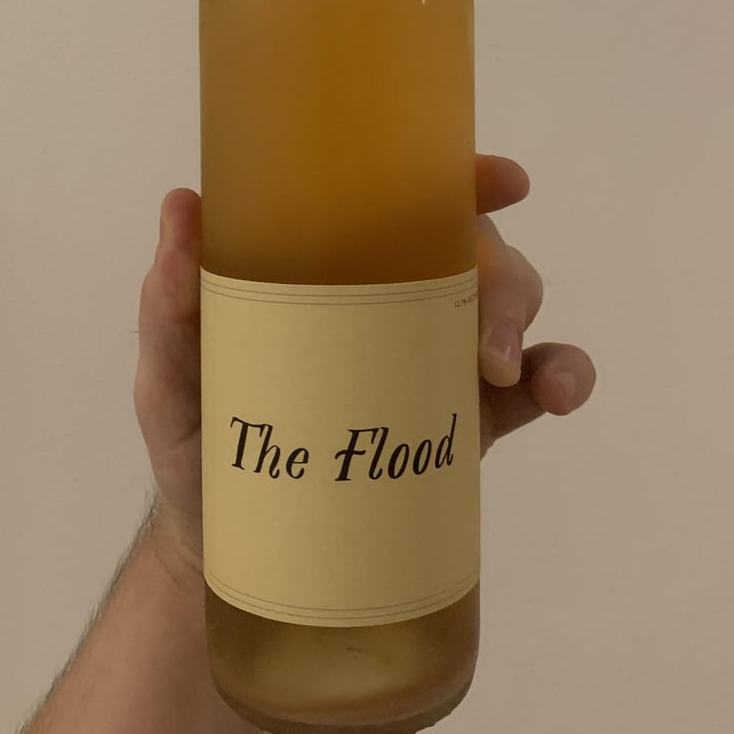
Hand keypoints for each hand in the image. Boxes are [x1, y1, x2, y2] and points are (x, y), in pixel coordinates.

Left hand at [135, 155, 595, 586]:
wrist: (228, 551)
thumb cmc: (200, 444)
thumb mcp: (170, 374)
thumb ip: (171, 303)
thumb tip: (183, 205)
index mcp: (339, 271)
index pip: (410, 205)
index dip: (466, 182)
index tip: (502, 182)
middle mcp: (399, 302)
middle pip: (476, 253)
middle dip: (498, 271)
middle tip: (477, 333)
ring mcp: (440, 361)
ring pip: (514, 307)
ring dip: (525, 324)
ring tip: (498, 369)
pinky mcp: (468, 425)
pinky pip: (534, 386)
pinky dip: (563, 376)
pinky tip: (558, 394)